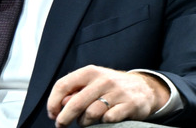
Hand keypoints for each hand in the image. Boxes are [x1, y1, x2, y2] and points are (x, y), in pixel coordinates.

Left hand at [46, 65, 168, 126]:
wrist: (143, 87)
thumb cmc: (109, 87)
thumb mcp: (91, 82)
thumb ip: (75, 91)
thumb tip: (61, 104)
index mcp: (90, 72)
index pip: (63, 85)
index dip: (53, 101)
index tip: (52, 114)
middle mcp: (103, 80)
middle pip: (75, 103)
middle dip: (64, 118)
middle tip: (61, 125)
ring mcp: (117, 92)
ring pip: (91, 113)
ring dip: (84, 122)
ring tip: (85, 122)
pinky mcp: (130, 105)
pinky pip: (109, 119)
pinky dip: (103, 123)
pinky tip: (103, 120)